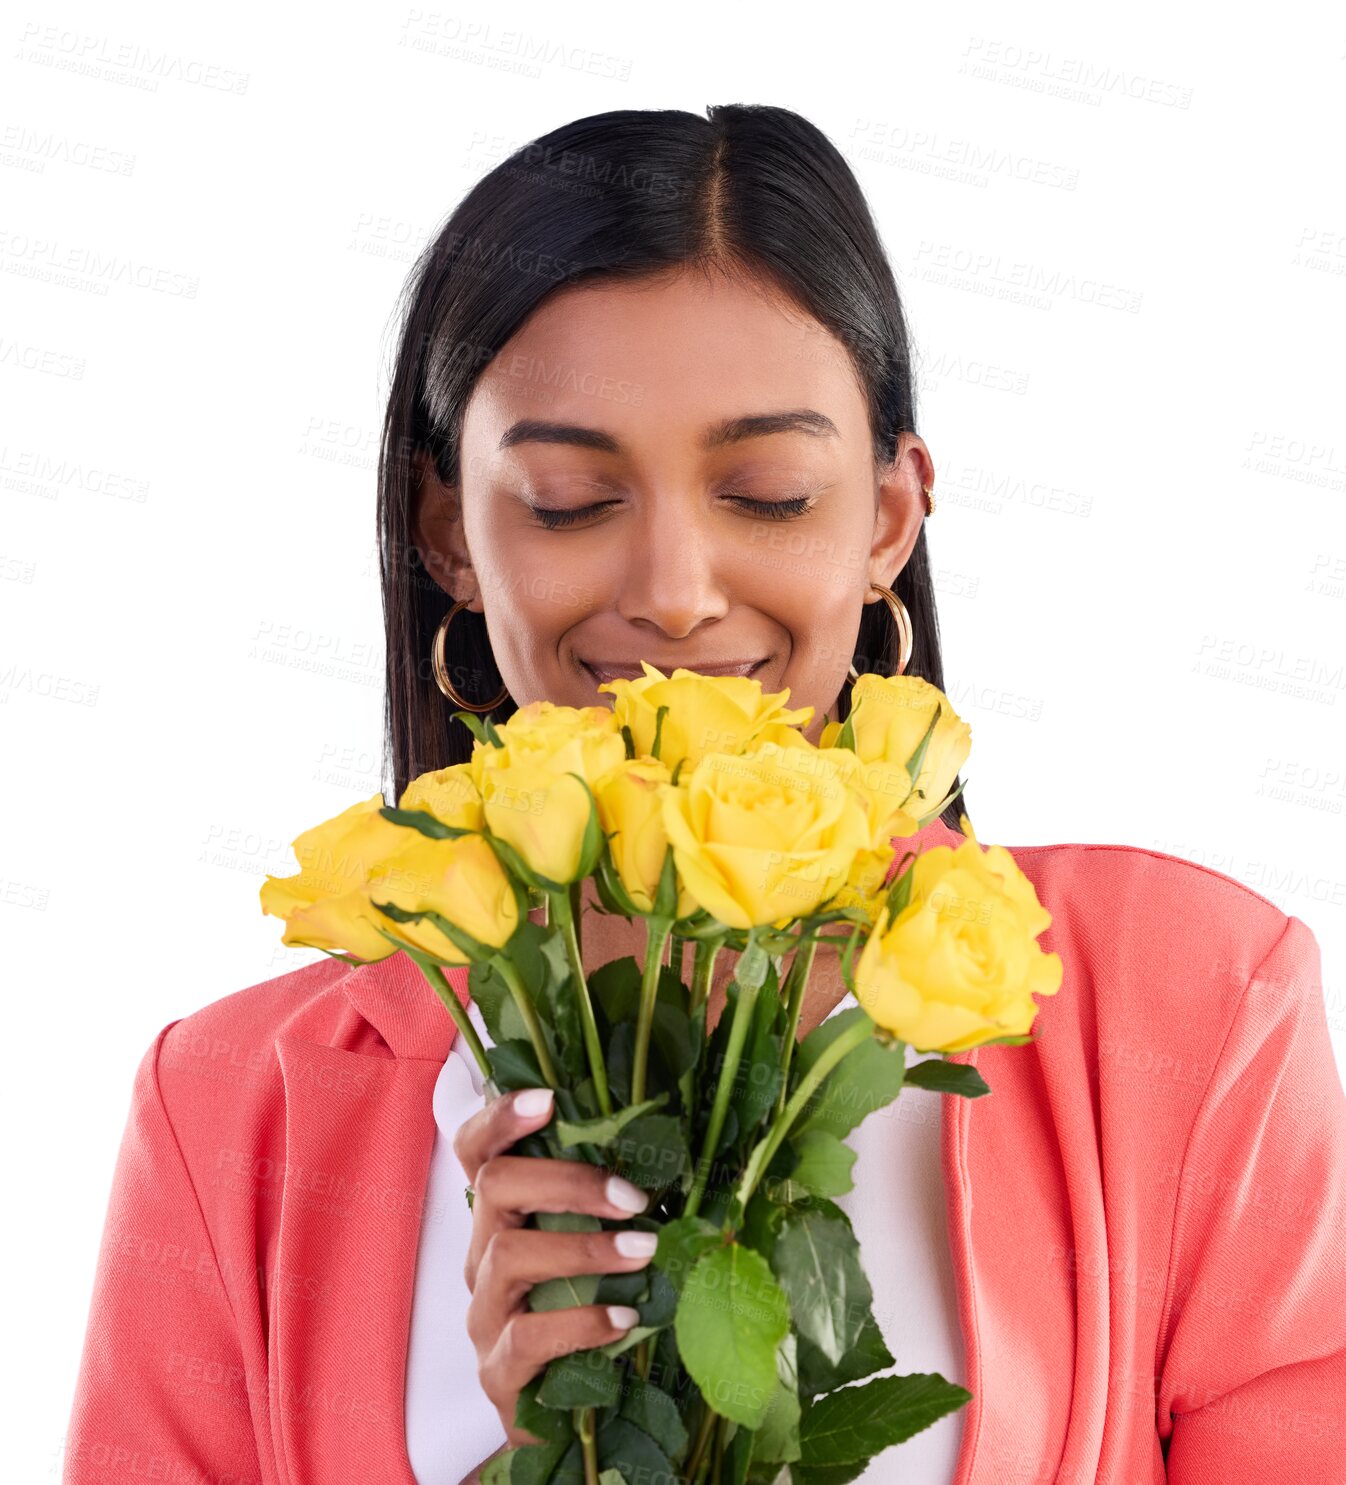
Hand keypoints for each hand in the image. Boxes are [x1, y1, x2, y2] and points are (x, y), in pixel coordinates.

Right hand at [453, 1085, 656, 1447]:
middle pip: (495, 1186)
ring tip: (644, 1252)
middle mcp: (482, 1255)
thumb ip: (605, 1204)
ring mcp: (485, 1313)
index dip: (501, 1118)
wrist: (567, 1416)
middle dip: (567, 1181)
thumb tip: (665, 1149)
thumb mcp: (592, 1249)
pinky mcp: (498, 1372)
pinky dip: (581, 1322)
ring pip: (510, 1255)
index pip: (476, 1150)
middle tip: (633, 1197)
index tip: (548, 1098)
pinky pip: (528, 1336)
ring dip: (585, 1248)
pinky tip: (625, 1319)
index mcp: (502, 1217)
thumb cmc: (586, 1312)